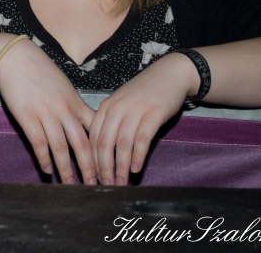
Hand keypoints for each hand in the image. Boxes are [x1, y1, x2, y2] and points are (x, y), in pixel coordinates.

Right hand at [0, 37, 96, 183]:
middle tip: (94, 185)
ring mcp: (46, 114)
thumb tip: (85, 120)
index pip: (95, 131)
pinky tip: (46, 169)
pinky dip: (43, 158)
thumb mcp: (63, 85)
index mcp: (75, 102)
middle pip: (81, 144)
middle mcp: (64, 110)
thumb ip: (74, 103)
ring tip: (69, 185)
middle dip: (89, 167)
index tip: (109, 167)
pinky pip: (39, 142)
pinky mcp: (28, 116)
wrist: (15, 57)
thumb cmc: (40, 70)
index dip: (103, 151)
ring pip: (60, 147)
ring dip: (65, 169)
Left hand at [89, 52, 196, 185]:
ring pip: (121, 144)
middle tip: (106, 185)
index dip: (92, 160)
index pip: (92, 138)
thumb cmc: (144, 93)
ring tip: (121, 183)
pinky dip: (137, 156)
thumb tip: (103, 152)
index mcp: (105, 108)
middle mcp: (116, 109)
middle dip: (103, 168)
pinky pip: (141, 138)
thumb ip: (112, 123)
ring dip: (120, 167)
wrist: (168, 75)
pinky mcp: (152, 113)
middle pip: (104, 143)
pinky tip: (136, 169)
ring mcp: (134, 111)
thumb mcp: (121, 105)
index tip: (93, 177)